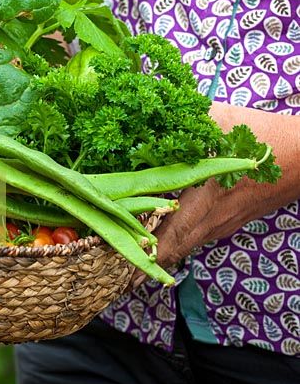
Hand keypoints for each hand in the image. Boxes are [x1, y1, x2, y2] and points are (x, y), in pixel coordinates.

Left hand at [131, 99, 299, 288]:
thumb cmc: (264, 137)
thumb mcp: (218, 120)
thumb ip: (181, 121)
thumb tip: (147, 113)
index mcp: (204, 200)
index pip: (168, 238)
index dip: (144, 257)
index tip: (120, 271)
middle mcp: (213, 219)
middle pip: (173, 248)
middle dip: (145, 259)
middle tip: (117, 268)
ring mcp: (225, 221)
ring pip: (187, 241)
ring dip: (161, 248)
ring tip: (134, 250)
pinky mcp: (234, 217)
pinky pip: (200, 232)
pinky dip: (179, 235)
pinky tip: (166, 226)